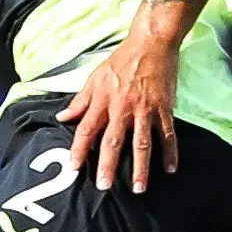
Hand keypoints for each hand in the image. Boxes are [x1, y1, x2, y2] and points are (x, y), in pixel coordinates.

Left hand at [59, 33, 180, 193]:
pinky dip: (169, 152)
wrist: (151, 44)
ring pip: (141, 143)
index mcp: (103, 100)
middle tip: (104, 187)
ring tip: (138, 187)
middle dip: (108, 165)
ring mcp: (144, 109)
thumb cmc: (121, 61)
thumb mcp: (95, 78)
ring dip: (140, 167)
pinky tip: (170, 169)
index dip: (78, 149)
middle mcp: (122, 107)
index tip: (73, 168)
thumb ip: (80, 101)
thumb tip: (61, 118)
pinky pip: (167, 134)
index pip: (86, 129)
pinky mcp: (163, 108)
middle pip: (113, 141)